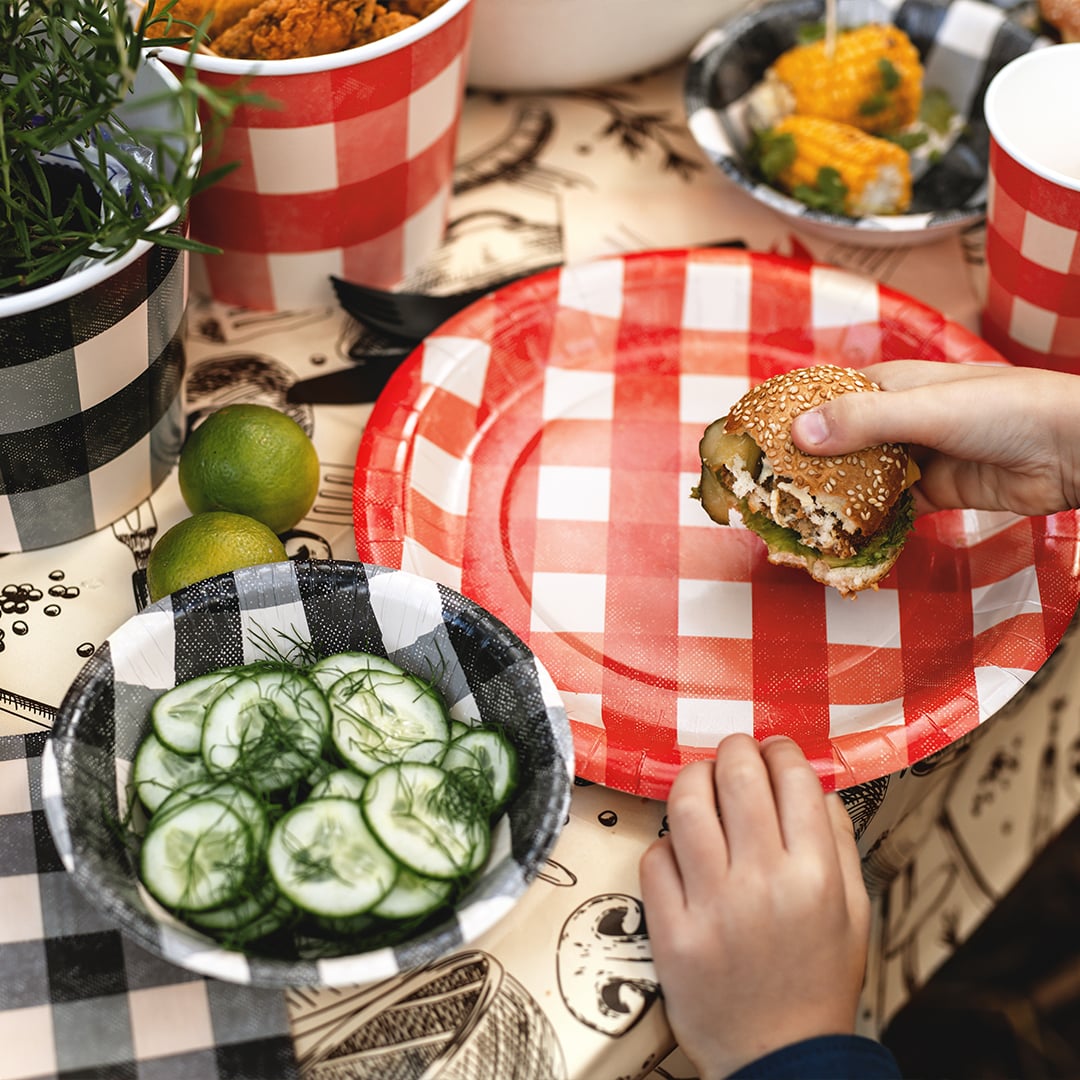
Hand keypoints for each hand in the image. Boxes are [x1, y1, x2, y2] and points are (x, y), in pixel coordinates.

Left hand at [639, 735, 868, 1079]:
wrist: (781, 1059)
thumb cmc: (816, 983)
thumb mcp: (854, 913)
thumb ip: (840, 843)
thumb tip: (815, 784)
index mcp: (816, 875)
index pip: (793, 776)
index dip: (780, 749)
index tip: (774, 750)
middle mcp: (764, 882)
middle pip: (736, 775)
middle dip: (733, 749)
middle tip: (732, 754)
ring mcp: (712, 906)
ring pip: (686, 804)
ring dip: (691, 780)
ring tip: (699, 784)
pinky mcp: (671, 931)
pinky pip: (655, 856)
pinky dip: (666, 843)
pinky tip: (682, 851)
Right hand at [789, 361, 1079, 515]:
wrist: (1074, 449)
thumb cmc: (1006, 409)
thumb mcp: (926, 409)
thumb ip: (863, 422)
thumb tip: (796, 435)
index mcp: (890, 385)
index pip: (824, 400)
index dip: (788, 420)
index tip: (750, 446)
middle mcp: (898, 418)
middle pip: (837, 444)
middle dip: (804, 468)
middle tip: (765, 497)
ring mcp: (916, 457)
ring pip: (861, 480)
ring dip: (833, 500)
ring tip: (793, 523)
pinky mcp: (936, 492)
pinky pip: (890, 510)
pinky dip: (867, 524)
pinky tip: (841, 540)